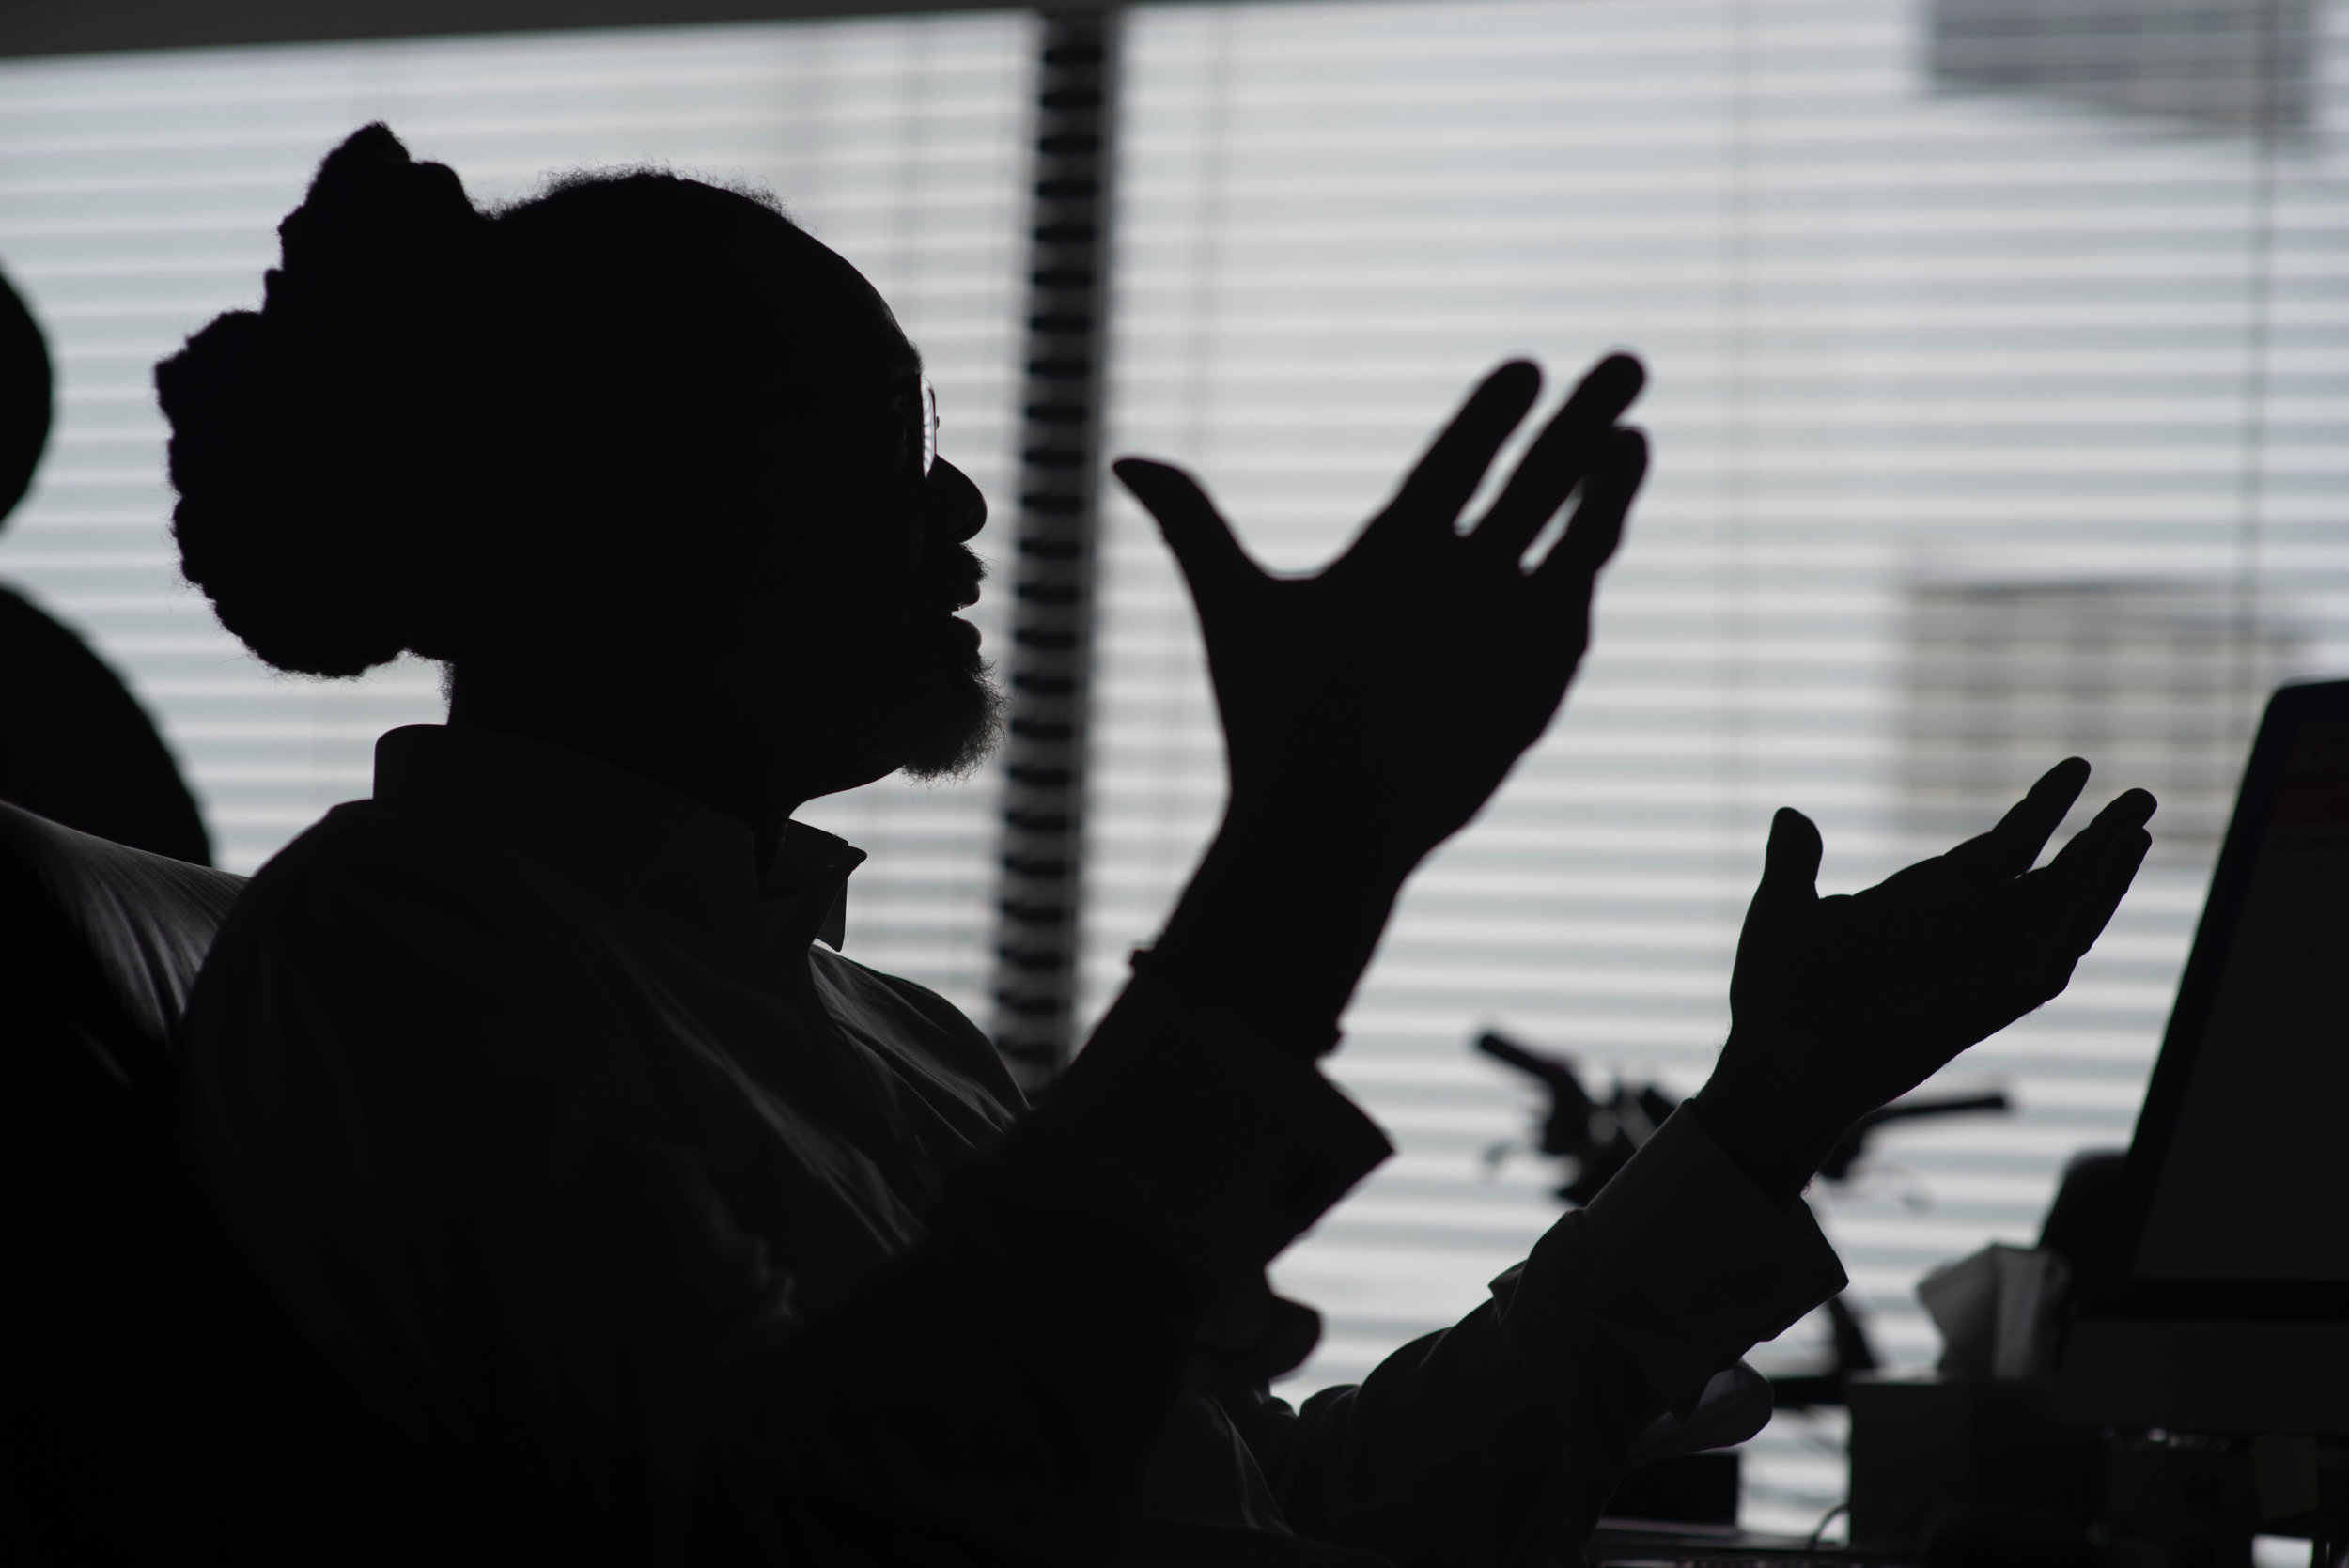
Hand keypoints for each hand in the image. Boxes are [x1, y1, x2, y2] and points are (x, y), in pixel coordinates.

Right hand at [1114, 355, 1646, 881]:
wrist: (1331, 840)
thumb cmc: (1269, 719)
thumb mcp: (1232, 610)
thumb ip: (1190, 523)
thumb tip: (1125, 457)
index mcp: (1396, 556)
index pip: (1462, 458)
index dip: (1497, 410)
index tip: (1528, 367)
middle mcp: (1470, 588)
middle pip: (1548, 479)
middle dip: (1591, 413)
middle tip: (1631, 362)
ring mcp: (1516, 642)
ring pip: (1582, 545)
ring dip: (1612, 486)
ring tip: (1633, 440)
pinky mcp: (1538, 693)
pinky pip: (1570, 621)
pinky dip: (1582, 577)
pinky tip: (1587, 553)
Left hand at [1695, 759, 2154, 1199]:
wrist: (1781, 1064)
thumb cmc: (1776, 996)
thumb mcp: (1784, 913)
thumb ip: (1795, 864)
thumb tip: (1789, 816)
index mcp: (1922, 900)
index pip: (2003, 845)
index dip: (2043, 808)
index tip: (2078, 769)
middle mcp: (1963, 929)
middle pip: (2051, 875)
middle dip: (2097, 837)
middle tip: (2145, 795)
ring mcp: (1980, 965)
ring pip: (2062, 912)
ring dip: (2105, 873)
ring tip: (2140, 827)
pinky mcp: (1989, 1003)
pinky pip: (2050, 961)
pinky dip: (2083, 924)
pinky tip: (2108, 890)